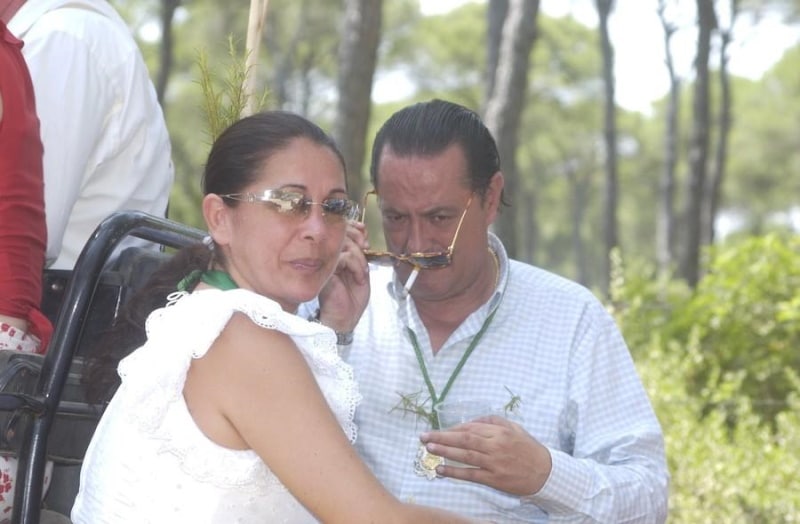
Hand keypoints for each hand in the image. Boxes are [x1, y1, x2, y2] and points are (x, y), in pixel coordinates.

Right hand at [317, 221, 369, 333]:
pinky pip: (344, 257)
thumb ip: (359, 250)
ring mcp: (324, 263)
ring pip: (344, 244)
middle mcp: (327, 256)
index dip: (354, 227)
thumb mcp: (361, 269)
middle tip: (365, 249)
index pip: (340, 229)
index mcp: (334, 253)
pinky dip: (357, 266)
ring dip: (359, 258)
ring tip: (362, 273)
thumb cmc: (352, 297)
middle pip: (341, 232)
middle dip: (357, 238)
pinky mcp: (325, 271)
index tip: (365, 236)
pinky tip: (359, 278)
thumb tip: (360, 230)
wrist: (346, 318)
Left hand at [420, 416, 551, 495]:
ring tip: (428, 449)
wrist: (545, 472)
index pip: (470, 428)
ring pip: (465, 456)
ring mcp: (494, 463)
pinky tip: (441, 470)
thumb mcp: (513, 428)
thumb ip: (492, 421)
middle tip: (424, 437)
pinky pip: (470, 475)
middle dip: (441, 437)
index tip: (437, 430)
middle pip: (464, 440)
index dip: (452, 429)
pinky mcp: (494, 479)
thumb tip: (471, 421)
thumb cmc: (528, 448)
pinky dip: (454, 472)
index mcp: (499, 432)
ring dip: (444, 452)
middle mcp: (495, 446)